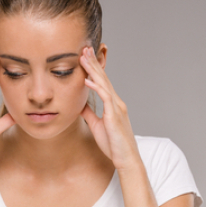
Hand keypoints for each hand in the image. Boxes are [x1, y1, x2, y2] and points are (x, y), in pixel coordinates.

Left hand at [79, 47, 139, 170]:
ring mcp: (117, 108)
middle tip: (84, 48)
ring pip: (104, 84)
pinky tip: (87, 80)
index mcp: (113, 104)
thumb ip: (89, 113)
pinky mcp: (114, 115)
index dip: (93, 69)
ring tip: (84, 57)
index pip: (102, 82)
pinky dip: (96, 88)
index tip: (84, 56)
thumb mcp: (97, 125)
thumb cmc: (113, 145)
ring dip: (93, 70)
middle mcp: (116, 102)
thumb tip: (79, 104)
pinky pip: (105, 98)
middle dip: (93, 62)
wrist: (126, 159)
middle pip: (103, 78)